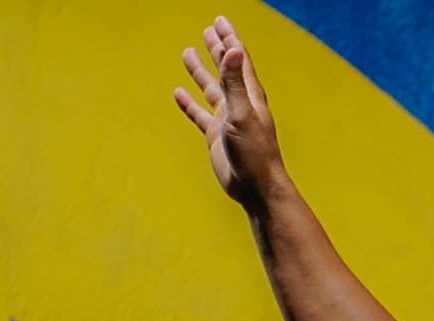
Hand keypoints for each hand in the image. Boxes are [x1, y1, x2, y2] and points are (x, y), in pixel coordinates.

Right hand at [174, 16, 285, 206]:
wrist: (255, 187)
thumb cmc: (254, 153)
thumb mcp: (242, 114)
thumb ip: (234, 83)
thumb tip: (233, 49)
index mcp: (249, 95)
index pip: (238, 60)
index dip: (229, 39)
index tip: (219, 21)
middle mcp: (239, 104)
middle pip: (225, 69)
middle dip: (217, 48)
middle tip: (208, 29)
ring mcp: (227, 120)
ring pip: (210, 89)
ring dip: (200, 71)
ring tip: (186, 52)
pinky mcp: (216, 136)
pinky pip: (199, 114)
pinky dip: (189, 103)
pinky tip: (178, 93)